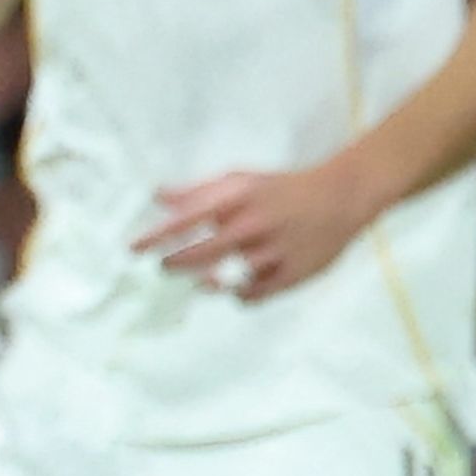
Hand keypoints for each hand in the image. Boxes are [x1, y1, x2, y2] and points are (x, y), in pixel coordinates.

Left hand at [135, 157, 386, 299]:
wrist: (343, 197)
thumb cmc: (284, 188)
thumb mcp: (241, 180)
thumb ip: (199, 191)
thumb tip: (157, 196)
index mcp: (239, 199)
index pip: (186, 220)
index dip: (156, 237)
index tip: (133, 249)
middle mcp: (255, 225)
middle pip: (201, 255)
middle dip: (175, 263)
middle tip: (165, 266)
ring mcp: (275, 252)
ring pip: (227, 280)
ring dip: (207, 282)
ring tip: (203, 280)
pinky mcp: (294, 274)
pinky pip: (254, 295)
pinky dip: (239, 295)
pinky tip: (236, 288)